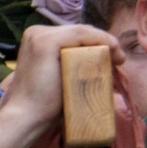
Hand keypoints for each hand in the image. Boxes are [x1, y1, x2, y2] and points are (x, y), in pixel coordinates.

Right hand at [0, 24, 122, 140]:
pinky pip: (79, 35)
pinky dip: (99, 39)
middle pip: (77, 33)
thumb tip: (103, 71)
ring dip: (104, 41)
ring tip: (120, 57)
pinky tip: (113, 48)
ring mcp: (40, 35)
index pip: (72, 37)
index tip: (114, 60)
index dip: (95, 44)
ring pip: (80, 32)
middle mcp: (36, 33)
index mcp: (38, 40)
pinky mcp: (46, 41)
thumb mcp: (62, 79)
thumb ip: (74, 69)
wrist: (26, 116)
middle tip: (119, 60)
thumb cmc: (44, 105)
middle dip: (101, 43)